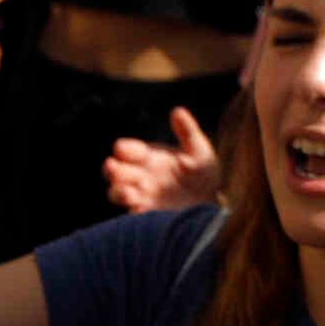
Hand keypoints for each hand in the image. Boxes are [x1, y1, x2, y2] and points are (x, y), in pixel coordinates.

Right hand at [102, 105, 221, 212]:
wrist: (212, 202)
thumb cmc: (203, 173)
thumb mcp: (199, 151)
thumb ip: (188, 132)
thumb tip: (177, 111)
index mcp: (148, 157)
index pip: (127, 150)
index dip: (125, 149)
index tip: (125, 150)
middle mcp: (141, 175)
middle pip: (115, 171)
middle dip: (112, 169)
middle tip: (113, 167)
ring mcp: (142, 195)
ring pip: (117, 193)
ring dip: (118, 191)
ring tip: (127, 191)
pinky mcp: (148, 214)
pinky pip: (133, 214)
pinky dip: (133, 210)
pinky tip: (139, 206)